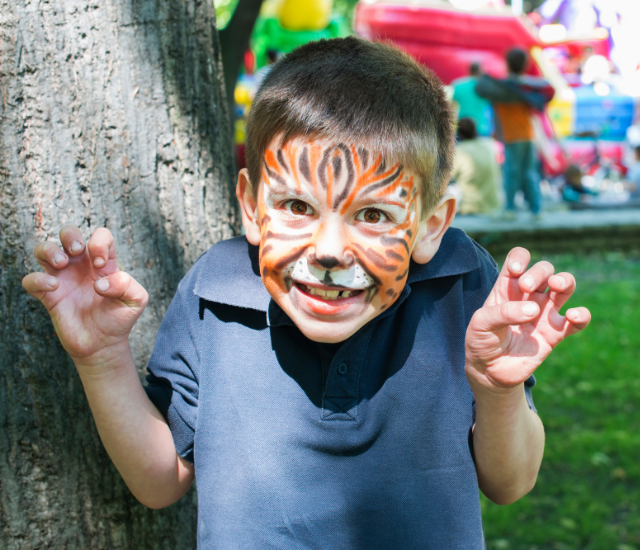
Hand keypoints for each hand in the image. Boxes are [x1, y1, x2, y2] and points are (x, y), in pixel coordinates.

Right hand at [22, 225, 147, 361]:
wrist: (103, 345)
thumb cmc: (119, 318)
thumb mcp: (136, 300)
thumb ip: (127, 285)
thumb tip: (99, 283)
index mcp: (103, 263)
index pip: (100, 235)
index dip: (99, 242)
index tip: (102, 264)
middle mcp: (81, 266)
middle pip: (68, 233)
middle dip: (70, 234)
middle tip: (77, 251)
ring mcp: (63, 279)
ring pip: (44, 249)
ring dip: (49, 250)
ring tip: (62, 263)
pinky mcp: (49, 296)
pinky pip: (31, 280)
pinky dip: (37, 279)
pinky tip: (53, 287)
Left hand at [465, 247, 590, 394]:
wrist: (488, 371)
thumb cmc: (481, 341)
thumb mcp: (480, 324)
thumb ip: (502, 312)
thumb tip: (534, 310)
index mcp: (507, 287)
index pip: (519, 259)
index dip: (521, 257)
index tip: (515, 270)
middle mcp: (528, 296)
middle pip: (545, 269)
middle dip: (539, 272)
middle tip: (526, 287)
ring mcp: (543, 313)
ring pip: (565, 286)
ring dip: (565, 280)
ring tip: (556, 286)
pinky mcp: (555, 333)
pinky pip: (577, 320)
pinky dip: (581, 315)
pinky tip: (572, 315)